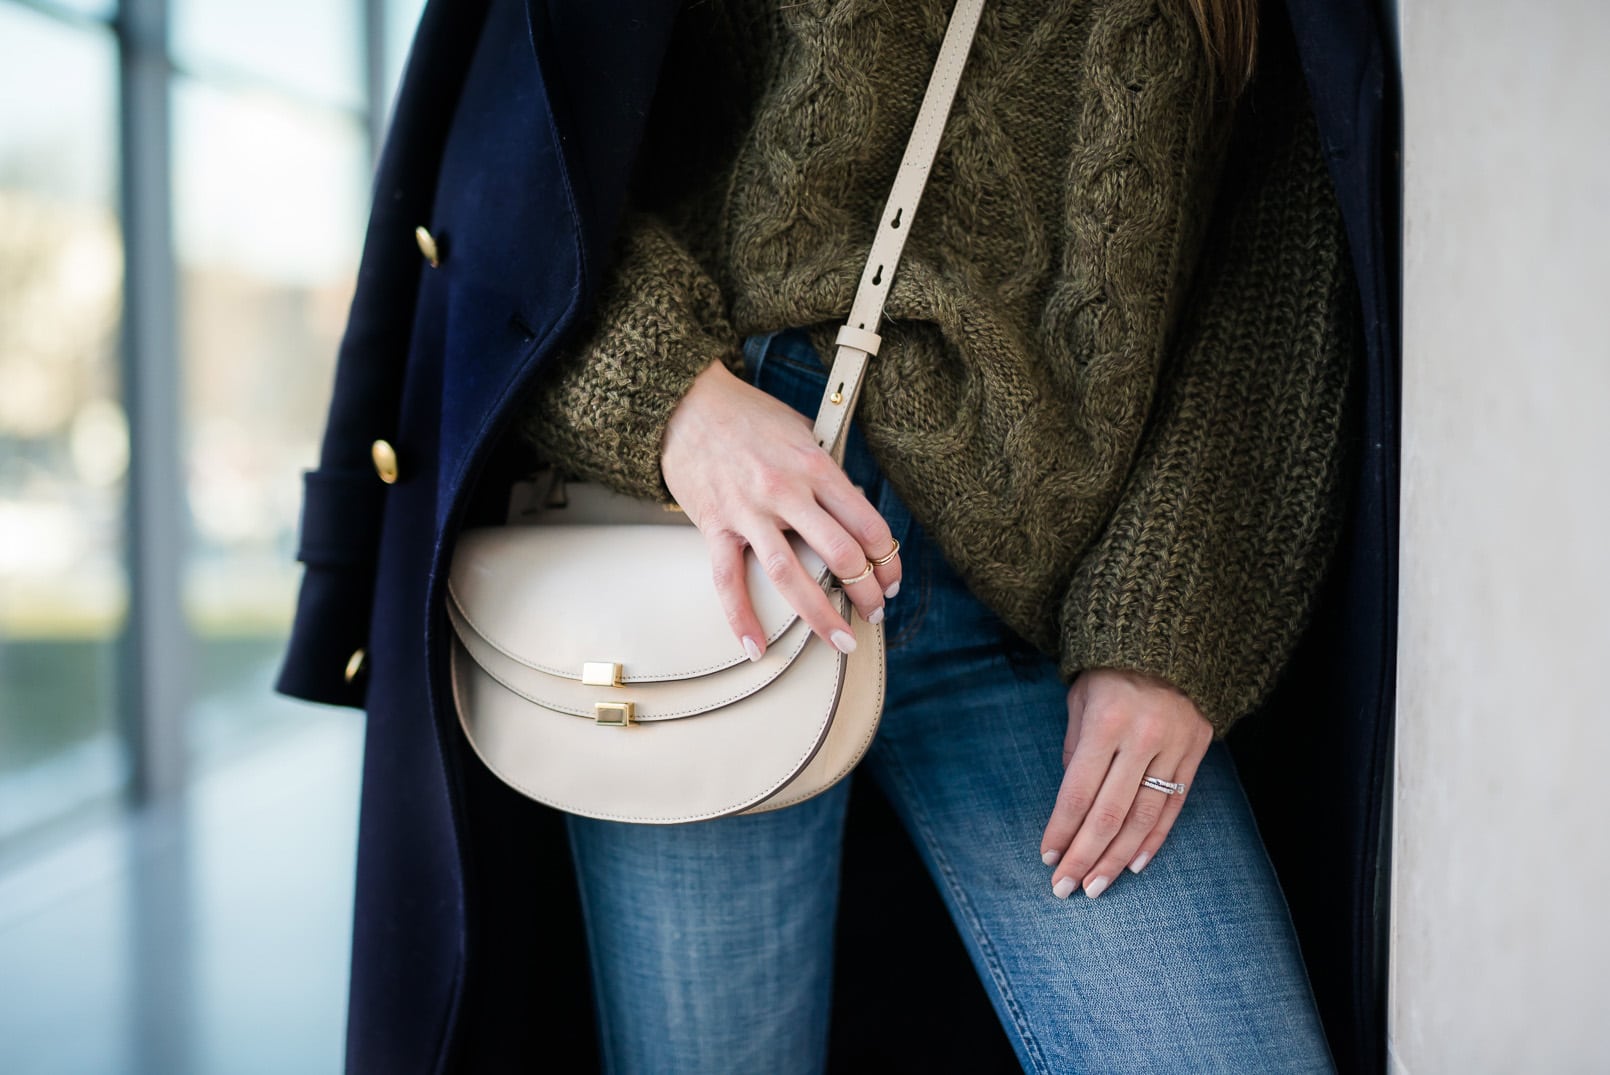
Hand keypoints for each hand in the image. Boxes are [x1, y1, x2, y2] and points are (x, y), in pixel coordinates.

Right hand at [660, 359, 901, 658]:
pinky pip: (729, 581)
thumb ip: (826, 469)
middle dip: (866, 591)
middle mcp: (786, 491)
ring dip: (821, 614)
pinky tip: (757, 647)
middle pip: (840, 554)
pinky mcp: (715, 526)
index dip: (887, 560)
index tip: (890, 581)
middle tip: (875, 612)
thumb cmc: (747, 414)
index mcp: (815, 465)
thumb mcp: (801, 430)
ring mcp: (749, 512)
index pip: (867, 524)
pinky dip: (742, 618)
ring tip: (840, 640)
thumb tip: (852, 505)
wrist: (686, 402)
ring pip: (791, 575)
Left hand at [1039, 668, 1212, 898]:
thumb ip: (1076, 751)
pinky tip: (1134, 865)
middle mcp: (1142, 737)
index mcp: (1106, 722)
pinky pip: (1174, 806)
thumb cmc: (1111, 668)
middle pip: (1109, 814)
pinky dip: (1153, 840)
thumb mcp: (1081, 700)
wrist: (1172, 636)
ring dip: (1116, 858)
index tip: (1047, 858)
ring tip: (1095, 886)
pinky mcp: (1197, 751)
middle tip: (1065, 888)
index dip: (1062, 829)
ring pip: (1142, 818)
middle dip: (1084, 856)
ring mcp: (1174, 746)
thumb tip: (1072, 805)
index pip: (1079, 792)